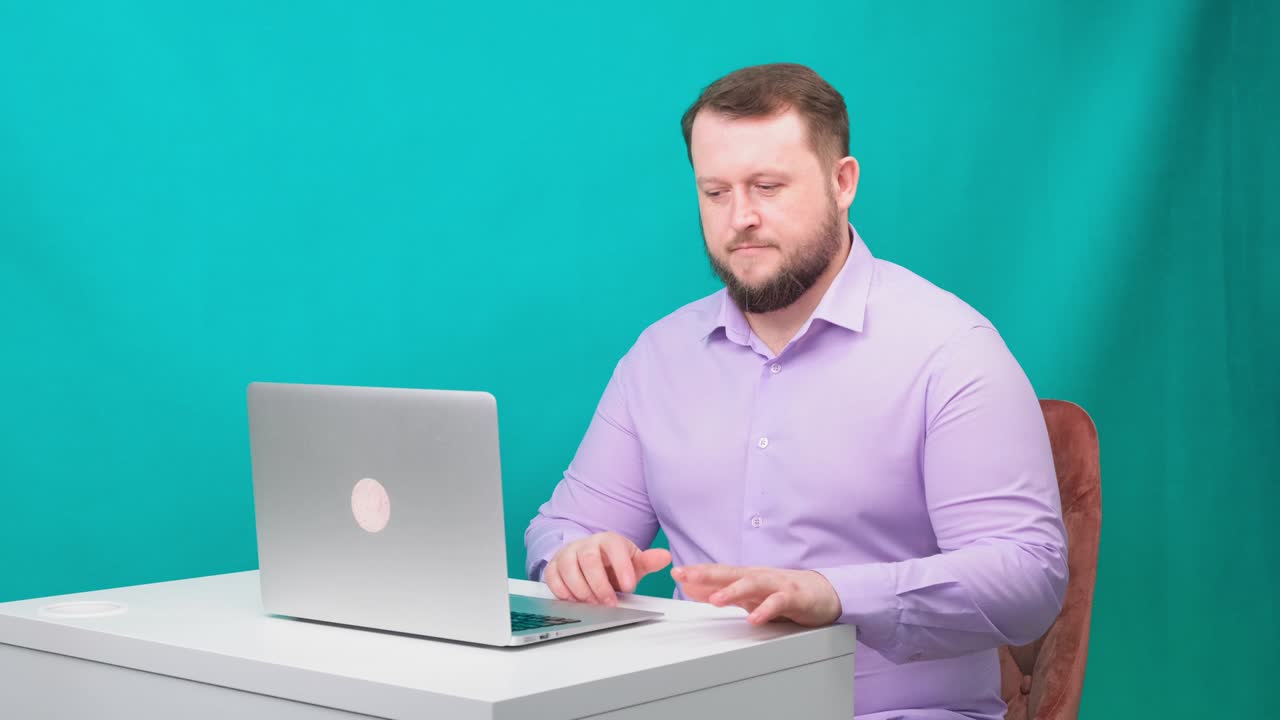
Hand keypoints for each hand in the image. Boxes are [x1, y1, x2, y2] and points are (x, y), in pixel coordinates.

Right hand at [544, 532, 671, 606]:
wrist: (588, 558)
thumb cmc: (612, 563)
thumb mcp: (632, 561)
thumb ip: (648, 561)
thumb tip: (665, 557)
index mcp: (608, 541)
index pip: (614, 548)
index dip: (621, 567)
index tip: (629, 586)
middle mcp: (585, 544)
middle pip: (588, 559)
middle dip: (599, 584)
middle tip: (610, 602)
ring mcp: (567, 554)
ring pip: (568, 568)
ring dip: (581, 590)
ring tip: (594, 603)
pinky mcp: (554, 566)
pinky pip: (552, 577)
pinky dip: (563, 592)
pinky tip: (576, 600)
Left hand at [672, 564, 842, 626]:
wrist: (822, 592)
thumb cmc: (782, 592)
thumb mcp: (748, 594)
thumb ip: (720, 592)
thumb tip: (691, 588)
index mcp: (746, 576)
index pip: (718, 572)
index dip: (697, 572)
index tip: (676, 573)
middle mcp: (758, 577)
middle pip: (730, 573)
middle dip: (706, 574)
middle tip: (685, 576)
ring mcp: (776, 585)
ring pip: (752, 585)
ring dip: (732, 591)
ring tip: (715, 599)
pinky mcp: (793, 597)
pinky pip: (778, 603)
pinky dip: (766, 610)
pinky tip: (754, 618)